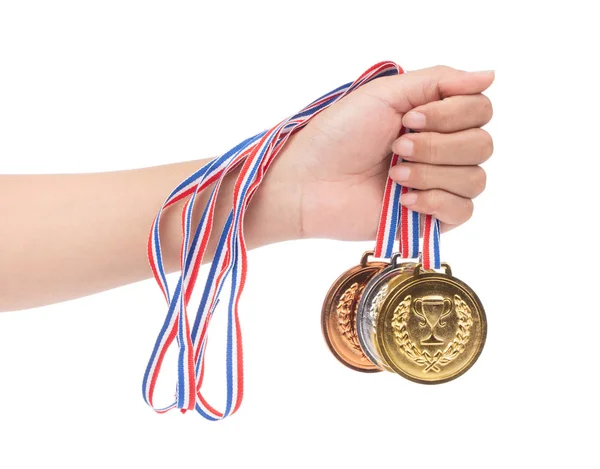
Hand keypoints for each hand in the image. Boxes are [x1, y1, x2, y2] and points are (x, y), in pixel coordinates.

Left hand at [267, 65, 493, 240]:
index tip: (410, 118)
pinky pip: (463, 211)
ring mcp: (438, 185)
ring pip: (475, 178)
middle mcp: (441, 150)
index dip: (453, 114)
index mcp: (433, 118)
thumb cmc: (338, 135)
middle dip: (439, 145)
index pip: (481, 110)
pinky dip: (436, 202)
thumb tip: (490, 75)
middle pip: (483, 145)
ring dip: (432, 173)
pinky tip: (404, 200)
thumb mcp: (386, 94)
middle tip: (397, 147)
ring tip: (393, 175)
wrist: (310, 182)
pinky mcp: (430, 219)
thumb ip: (439, 81)